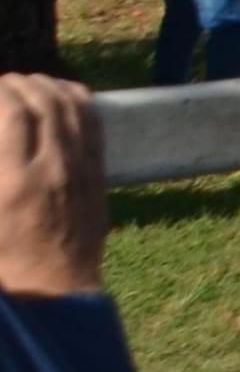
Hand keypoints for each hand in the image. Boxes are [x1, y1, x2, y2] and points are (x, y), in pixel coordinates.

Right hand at [0, 75, 111, 298]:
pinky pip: (93, 125)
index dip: (1, 91)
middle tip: (5, 82)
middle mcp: (53, 169)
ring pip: (73, 109)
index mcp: (14, 183)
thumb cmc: (5, 262)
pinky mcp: (98, 175)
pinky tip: (63, 95)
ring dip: (49, 87)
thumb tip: (0, 133)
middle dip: (22, 84)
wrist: (53, 290)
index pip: (14, 114)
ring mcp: (81, 170)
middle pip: (45, 104)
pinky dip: (78, 101)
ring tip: (29, 83)